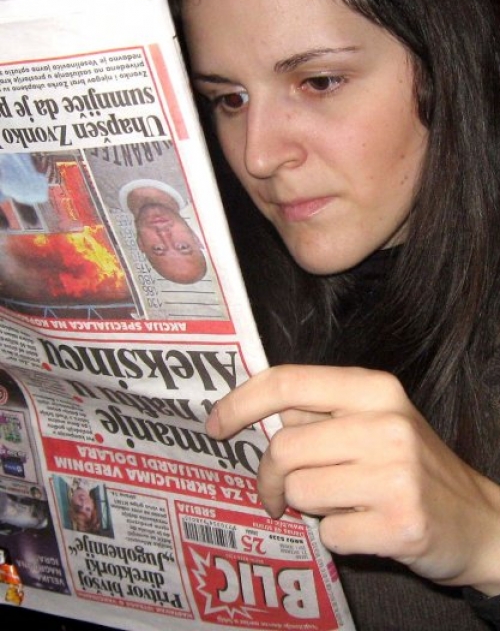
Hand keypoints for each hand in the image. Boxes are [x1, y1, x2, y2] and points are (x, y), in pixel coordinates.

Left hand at [206, 364, 499, 593]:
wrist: (478, 519)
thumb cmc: (410, 465)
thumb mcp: (375, 420)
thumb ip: (320, 413)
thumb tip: (252, 413)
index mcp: (374, 389)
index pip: (287, 382)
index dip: (240, 403)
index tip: (215, 425)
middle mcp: (386, 423)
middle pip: (284, 447)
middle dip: (271, 477)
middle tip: (277, 494)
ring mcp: (396, 474)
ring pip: (301, 492)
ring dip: (307, 507)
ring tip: (341, 504)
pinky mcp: (401, 523)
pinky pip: (329, 533)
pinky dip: (336, 536)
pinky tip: (365, 527)